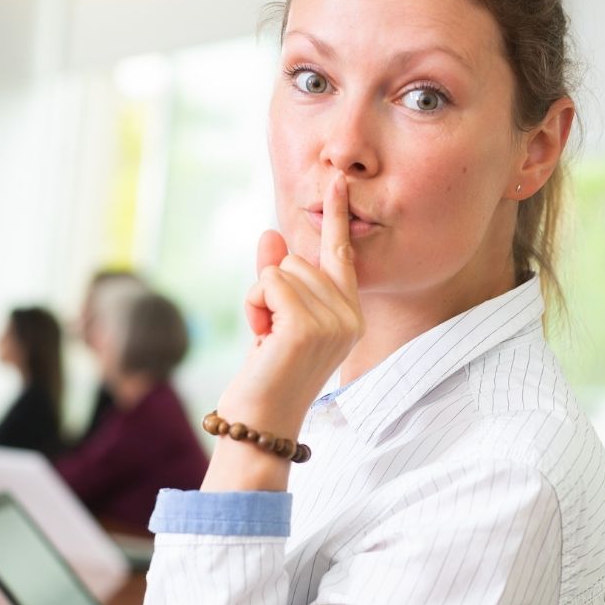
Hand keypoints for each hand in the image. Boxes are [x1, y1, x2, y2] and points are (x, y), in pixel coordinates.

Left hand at [204, 173, 363, 491]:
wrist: (261, 422)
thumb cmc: (268, 375)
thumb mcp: (274, 318)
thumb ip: (276, 277)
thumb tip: (271, 233)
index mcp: (350, 315)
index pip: (341, 256)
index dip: (336, 218)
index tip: (336, 181)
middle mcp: (349, 316)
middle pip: (297, 261)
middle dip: (270, 290)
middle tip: (271, 334)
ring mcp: (332, 322)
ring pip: (280, 270)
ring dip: (260, 301)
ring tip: (268, 340)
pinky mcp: (307, 327)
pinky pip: (268, 283)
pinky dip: (254, 307)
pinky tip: (262, 339)